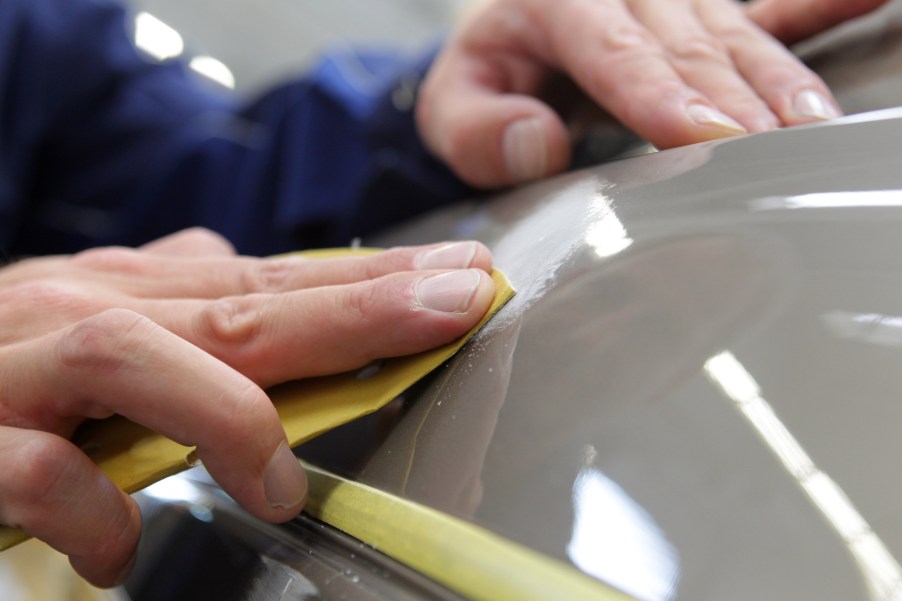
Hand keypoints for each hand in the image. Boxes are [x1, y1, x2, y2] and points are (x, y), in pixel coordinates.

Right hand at [0, 228, 495, 585]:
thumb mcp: (87, 318)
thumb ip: (165, 297)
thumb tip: (234, 260)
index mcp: (128, 293)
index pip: (272, 280)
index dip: (371, 281)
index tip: (461, 280)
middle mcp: (84, 313)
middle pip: (241, 304)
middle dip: (356, 306)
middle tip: (455, 302)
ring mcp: (23, 371)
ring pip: (141, 355)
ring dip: (229, 415)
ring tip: (282, 484)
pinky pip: (40, 474)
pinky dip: (96, 512)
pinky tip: (123, 551)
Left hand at [418, 0, 884, 187]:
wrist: (514, 22)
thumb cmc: (492, 67)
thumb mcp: (453, 100)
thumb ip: (476, 129)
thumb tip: (540, 143)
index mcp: (558, 1)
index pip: (616, 53)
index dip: (663, 97)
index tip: (707, 137)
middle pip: (690, 47)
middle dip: (736, 102)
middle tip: (778, 153)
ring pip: (734, 33)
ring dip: (777, 84)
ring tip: (814, 127)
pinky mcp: (706, 7)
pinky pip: (762, 9)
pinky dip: (810, 21)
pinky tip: (856, 22)